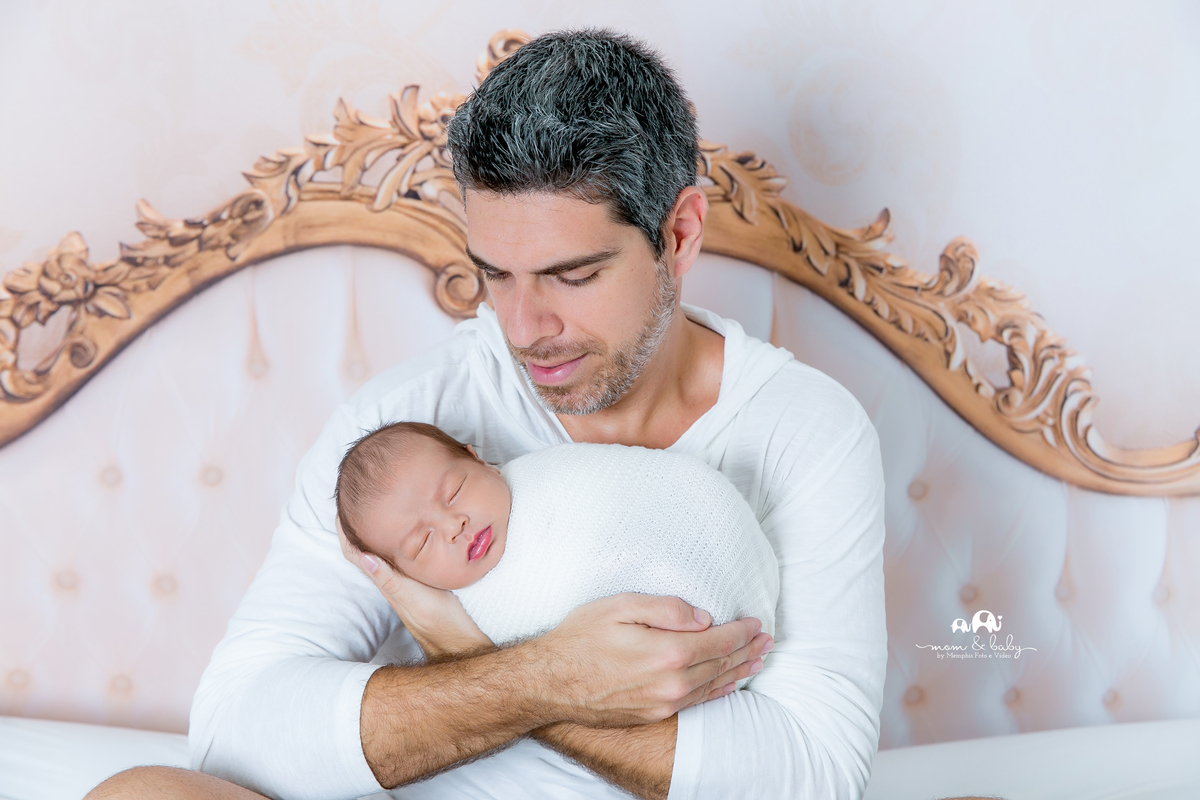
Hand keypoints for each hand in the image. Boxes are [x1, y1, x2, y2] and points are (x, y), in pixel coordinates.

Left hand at [337, 518, 493, 659]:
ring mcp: (403, 582)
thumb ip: (390, 579)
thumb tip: (363, 557)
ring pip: (381, 554)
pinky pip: (399, 558)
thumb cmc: (437, 620)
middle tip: (354, 504)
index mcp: (385, 581)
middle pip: (364, 550)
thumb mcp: (412, 597)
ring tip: (374, 513)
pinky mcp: (417, 583)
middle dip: (356, 528)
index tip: (341, 511)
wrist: (457, 641)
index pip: (356, 554)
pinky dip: (395, 543)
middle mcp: (390, 580)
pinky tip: (404, 536)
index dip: (345, 533)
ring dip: (374, 535)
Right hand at [532, 593, 772, 727]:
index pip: (719, 641)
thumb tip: (704, 618)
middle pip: (721, 665)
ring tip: (758, 659)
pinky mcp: (654, 714)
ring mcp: (664, 704)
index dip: (741, 631)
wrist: (550, 683)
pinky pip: (697, 702)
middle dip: (747, 650)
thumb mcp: (620, 606)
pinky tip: (729, 685)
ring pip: (713, 686)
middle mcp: (672, 684)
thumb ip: (665, 609)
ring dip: (739, 671)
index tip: (756, 622)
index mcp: (668, 653)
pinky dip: (718, 691)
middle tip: (767, 639)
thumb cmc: (580, 639)